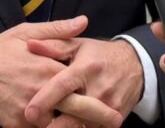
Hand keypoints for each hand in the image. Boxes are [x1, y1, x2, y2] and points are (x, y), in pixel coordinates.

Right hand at [0, 16, 120, 127]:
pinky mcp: (18, 125)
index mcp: (48, 68)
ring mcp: (30, 112)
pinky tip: (63, 127)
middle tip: (116, 120)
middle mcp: (42, 92)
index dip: (99, 94)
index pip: (80, 83)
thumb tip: (83, 22)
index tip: (115, 100)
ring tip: (91, 127)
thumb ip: (58, 30)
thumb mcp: (26, 33)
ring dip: (73, 125)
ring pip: (60, 125)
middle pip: (77, 109)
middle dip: (98, 116)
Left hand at [23, 36, 139, 127]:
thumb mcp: (78, 45)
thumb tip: (30, 45)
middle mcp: (99, 89)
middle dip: (52, 124)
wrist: (135, 65)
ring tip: (50, 122)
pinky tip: (68, 122)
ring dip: (65, 126)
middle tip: (35, 122)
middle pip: (72, 114)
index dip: (45, 99)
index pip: (63, 86)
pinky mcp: (116, 120)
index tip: (29, 111)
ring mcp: (110, 107)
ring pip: (81, 126)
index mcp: (86, 68)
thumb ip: (53, 46)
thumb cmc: (100, 54)